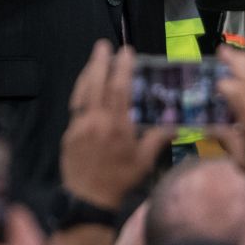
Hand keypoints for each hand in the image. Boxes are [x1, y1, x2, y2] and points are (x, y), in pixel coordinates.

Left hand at [61, 41, 172, 208]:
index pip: (119, 89)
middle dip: (100, 62)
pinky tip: (85, 87)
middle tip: (103, 44)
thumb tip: (176, 123)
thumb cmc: (120, 179)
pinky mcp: (69, 134)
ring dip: (88, 73)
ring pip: (82, 93)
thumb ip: (158, 138)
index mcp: (117, 126)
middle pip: (96, 84)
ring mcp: (79, 127)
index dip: (122, 68)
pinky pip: (75, 107)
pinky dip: (81, 92)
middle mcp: (96, 121)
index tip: (126, 51)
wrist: (88, 199)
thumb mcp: (144, 161)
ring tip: (94, 59)